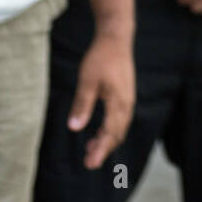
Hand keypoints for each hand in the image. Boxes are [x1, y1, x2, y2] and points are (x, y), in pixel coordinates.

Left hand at [67, 34, 134, 169]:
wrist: (116, 38)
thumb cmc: (101, 57)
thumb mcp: (87, 81)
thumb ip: (82, 105)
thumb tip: (74, 128)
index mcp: (118, 103)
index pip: (110, 133)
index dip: (100, 150)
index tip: (90, 164)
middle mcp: (126, 104)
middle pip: (117, 134)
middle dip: (104, 149)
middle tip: (89, 163)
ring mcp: (127, 99)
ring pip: (119, 128)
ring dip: (107, 140)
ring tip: (91, 149)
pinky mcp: (125, 95)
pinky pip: (120, 119)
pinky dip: (110, 129)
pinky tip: (99, 131)